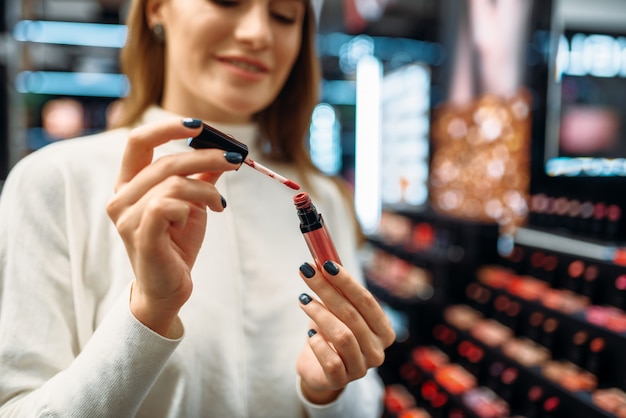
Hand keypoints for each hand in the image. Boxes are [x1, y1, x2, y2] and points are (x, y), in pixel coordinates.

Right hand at [106, 117, 241, 336]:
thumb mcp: (192, 202)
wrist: (169, 286)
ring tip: (218, 205)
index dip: (167, 128)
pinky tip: (198, 217)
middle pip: (165, 162)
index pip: (138, 141)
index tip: (199, 125)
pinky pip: (168, 206)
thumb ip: (201, 176)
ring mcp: (126, 218)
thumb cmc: (177, 243)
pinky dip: (190, 208)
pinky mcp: (140, 236)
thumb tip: (224, 150)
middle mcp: (120, 197)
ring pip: (172, 184)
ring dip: (205, 191)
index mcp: (129, 183)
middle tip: (235, 160)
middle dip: (206, 157)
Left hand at [296, 261, 394, 403]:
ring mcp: (361, 368)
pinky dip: (318, 344)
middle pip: (352, 315)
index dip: (346, 281)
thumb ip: (337, 290)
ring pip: (342, 336)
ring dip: (319, 313)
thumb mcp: (338, 311)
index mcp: (384, 331)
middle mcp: (377, 351)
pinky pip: (331, 360)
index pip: (367, 301)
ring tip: (303, 299)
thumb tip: (321, 259)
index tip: (326, 264)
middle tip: (307, 272)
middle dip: (327, 290)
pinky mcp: (341, 381)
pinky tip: (310, 335)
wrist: (319, 369)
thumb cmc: (331, 333)